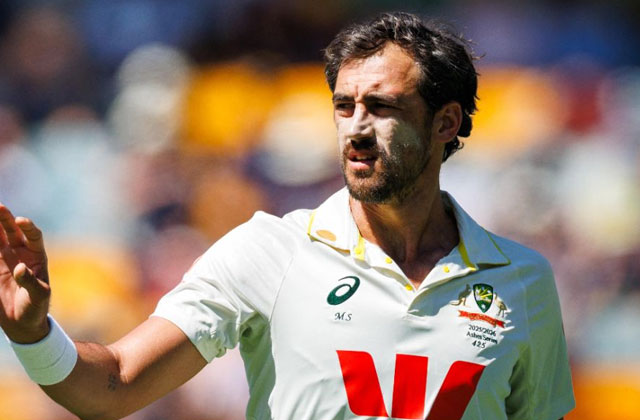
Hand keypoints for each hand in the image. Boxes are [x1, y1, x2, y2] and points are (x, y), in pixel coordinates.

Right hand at [0, 204, 50, 342]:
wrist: (21, 322)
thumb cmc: (36, 307)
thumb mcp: (38, 296)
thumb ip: (31, 283)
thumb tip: (21, 268)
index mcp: (36, 256)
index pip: (33, 236)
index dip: (28, 228)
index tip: (21, 221)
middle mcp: (19, 253)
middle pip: (12, 231)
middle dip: (5, 218)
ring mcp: (3, 258)